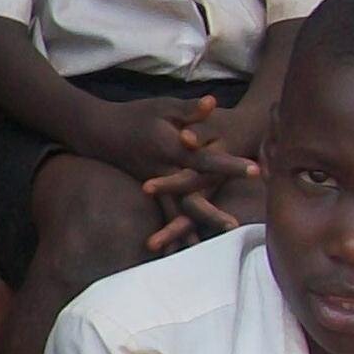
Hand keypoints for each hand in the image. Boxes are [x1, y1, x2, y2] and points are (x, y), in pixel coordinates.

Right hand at [108, 96, 259, 252]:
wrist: (99, 131)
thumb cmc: (136, 115)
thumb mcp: (164, 106)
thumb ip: (190, 109)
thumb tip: (213, 101)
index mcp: (170, 147)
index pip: (205, 158)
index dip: (229, 165)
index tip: (254, 170)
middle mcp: (162, 170)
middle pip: (189, 195)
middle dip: (210, 212)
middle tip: (232, 226)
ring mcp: (154, 185)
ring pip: (174, 211)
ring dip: (189, 231)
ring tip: (206, 251)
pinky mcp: (151, 193)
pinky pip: (163, 215)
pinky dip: (171, 233)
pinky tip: (181, 252)